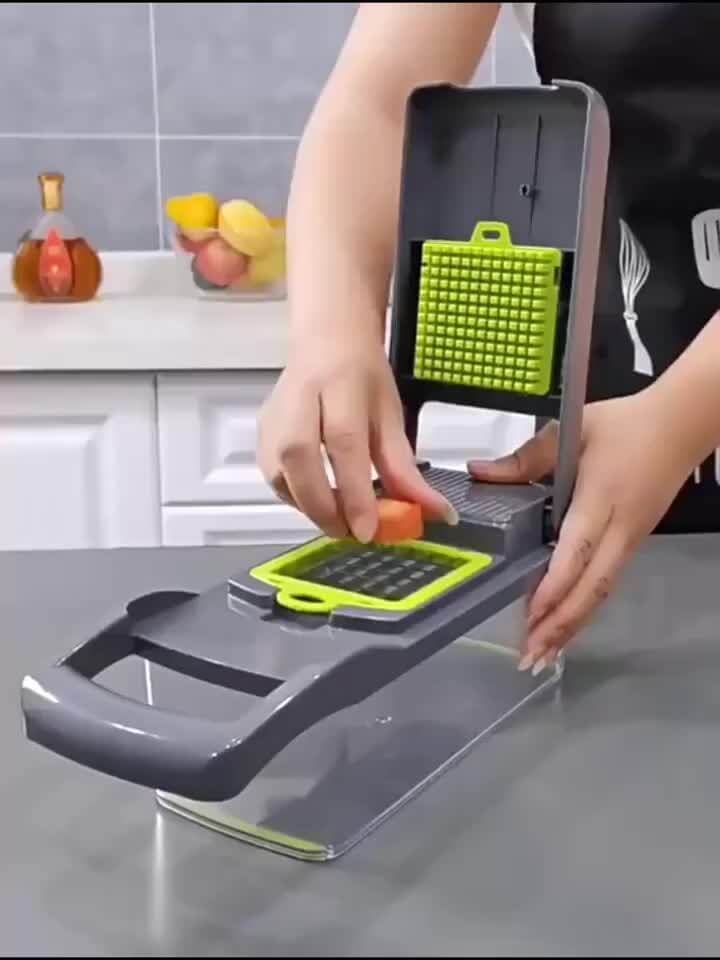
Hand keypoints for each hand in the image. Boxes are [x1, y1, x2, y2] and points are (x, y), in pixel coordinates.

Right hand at [258, 333, 456, 541]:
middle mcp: (299, 399)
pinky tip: (321, 502)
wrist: (326, 339)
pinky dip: (297, 498)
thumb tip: (436, 513)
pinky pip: (275, 477)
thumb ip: (406, 469)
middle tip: (352, 533)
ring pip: (280, 473)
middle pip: (300, 458)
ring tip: (340, 520)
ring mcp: (273, 416)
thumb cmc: (362, 376)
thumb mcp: (392, 417)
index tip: (369, 529)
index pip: (344, 443)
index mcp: (341, 385)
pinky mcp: (261, 433)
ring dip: (310, 507)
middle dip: (324, 506)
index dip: (355, 492)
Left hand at [468, 392, 696, 671]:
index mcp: (601, 498)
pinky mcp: (634, 543)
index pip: (576, 550)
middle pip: (592, 586)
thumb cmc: (623, 424)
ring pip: (601, 592)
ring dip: (572, 626)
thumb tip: (479, 473)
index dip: (554, 585)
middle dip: (560, 624)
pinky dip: (584, 610)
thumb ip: (525, 458)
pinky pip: (607, 584)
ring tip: (542, 655)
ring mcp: (630, 540)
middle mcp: (619, 528)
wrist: (680, 425)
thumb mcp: (572, 430)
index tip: (531, 613)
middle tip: (530, 655)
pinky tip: (565, 627)